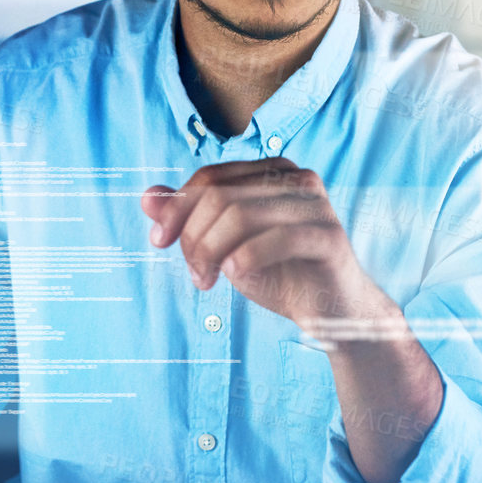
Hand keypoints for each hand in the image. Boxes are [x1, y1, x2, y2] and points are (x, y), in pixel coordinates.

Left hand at [140, 158, 372, 328]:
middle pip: (220, 195)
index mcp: (272, 170)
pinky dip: (245, 259)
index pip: (209, 178)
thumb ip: (190, 218)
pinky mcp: (329, 236)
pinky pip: (275, 239)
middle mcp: (297, 178)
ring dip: (211, 252)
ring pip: (240, 214)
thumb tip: (148, 197)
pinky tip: (234, 276)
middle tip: (194, 273)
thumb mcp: (226, 245)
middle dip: (193, 236)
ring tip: (207, 281)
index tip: (158, 242)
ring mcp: (317, 204)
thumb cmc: (279, 273)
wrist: (333, 312)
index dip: (176, 208)